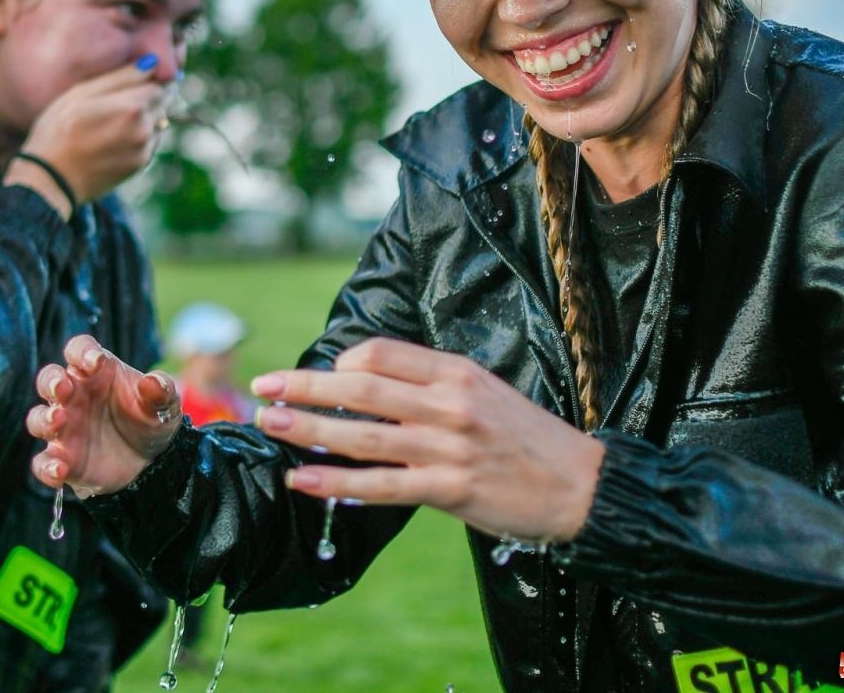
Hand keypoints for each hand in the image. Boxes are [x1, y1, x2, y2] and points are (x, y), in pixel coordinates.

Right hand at [9, 61, 167, 204]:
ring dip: (144, 118)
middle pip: (161, 103)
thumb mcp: (81, 93)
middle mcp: (145, 128)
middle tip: (116, 102)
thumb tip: (152, 63)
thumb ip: (120, 77)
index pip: (159, 84)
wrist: (51, 179)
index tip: (134, 81)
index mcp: (132, 106)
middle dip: (146, 98)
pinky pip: (149, 142)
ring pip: (156, 123)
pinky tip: (111, 139)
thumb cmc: (58, 130)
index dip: (148, 79)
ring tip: (110, 123)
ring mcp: (144, 149)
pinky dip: (138, 137)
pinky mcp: (140, 165)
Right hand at [28, 334, 181, 497]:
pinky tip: (59, 470)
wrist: (154, 462)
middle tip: (62, 388)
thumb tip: (152, 382)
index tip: (96, 361)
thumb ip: (160, 390)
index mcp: (96, 373)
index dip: (82, 352)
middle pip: (49, 380)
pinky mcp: (64, 459)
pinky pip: (43, 463)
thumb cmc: (151, 420)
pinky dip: (46, 467)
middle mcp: (74, 397)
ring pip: (39, 418)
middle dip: (51, 381)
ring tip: (58, 420)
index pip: (79, 350)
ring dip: (44, 419)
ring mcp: (65, 428)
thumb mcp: (164, 404)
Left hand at [249, 337, 603, 542]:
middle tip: (263, 387)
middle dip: (304, 386)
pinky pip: (379, 485)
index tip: (320, 374)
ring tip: (268, 424)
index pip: (382, 353)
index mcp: (456, 372)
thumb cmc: (528, 439)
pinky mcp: (448, 489)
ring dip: (308, 428)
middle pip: (360, 386)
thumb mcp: (484, 391)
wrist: (581, 487)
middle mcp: (448, 404)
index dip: (341, 361)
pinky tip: (301, 479)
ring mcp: (446, 447)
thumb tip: (369, 379)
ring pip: (362, 434)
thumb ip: (431, 384)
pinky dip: (335, 481)